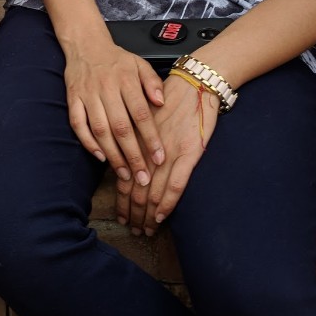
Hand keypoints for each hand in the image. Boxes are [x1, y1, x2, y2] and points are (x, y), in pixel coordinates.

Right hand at [63, 37, 164, 184]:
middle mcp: (106, 89)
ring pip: (100, 130)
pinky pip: (78, 124)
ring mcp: (87, 95)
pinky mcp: (73, 99)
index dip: (150, 138)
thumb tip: (161, 103)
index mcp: (125, 80)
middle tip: (143, 177)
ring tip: (124, 174)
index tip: (159, 158)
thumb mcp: (140, 64)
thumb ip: (152, 83)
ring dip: (113, 155)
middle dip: (133, 155)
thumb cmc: (116, 59)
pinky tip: (100, 157)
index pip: (141, 114)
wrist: (85, 45)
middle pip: (121, 127)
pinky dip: (88, 142)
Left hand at [117, 73, 218, 234]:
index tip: (120, 216)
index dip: (121, 200)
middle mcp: (150, 151)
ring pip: (152, 192)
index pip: (124, 178)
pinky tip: (160, 218)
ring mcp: (169, 154)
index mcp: (137, 143)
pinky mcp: (189, 155)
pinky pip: (175, 186)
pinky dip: (166, 204)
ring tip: (144, 230)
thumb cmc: (169, 100)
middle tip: (131, 229)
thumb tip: (126, 164)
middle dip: (133, 212)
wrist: (194, 86)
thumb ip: (136, 142)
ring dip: (147, 214)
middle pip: (136, 190)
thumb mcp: (145, 120)